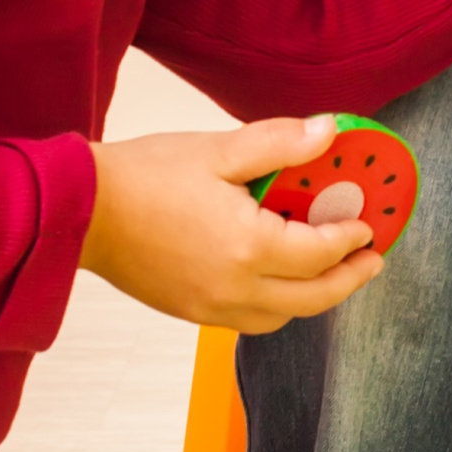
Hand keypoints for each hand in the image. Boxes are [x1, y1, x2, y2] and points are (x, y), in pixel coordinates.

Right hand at [81, 115, 382, 333]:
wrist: (81, 211)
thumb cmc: (144, 176)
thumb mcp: (218, 149)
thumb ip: (280, 143)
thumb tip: (329, 131)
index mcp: (248, 248)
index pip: (320, 252)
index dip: (350, 238)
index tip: (367, 224)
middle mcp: (236, 289)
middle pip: (313, 298)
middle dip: (348, 280)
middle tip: (370, 259)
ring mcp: (211, 307)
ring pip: (282, 316)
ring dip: (313, 297)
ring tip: (328, 271)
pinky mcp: (190, 312)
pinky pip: (249, 320)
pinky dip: (277, 305)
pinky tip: (276, 279)